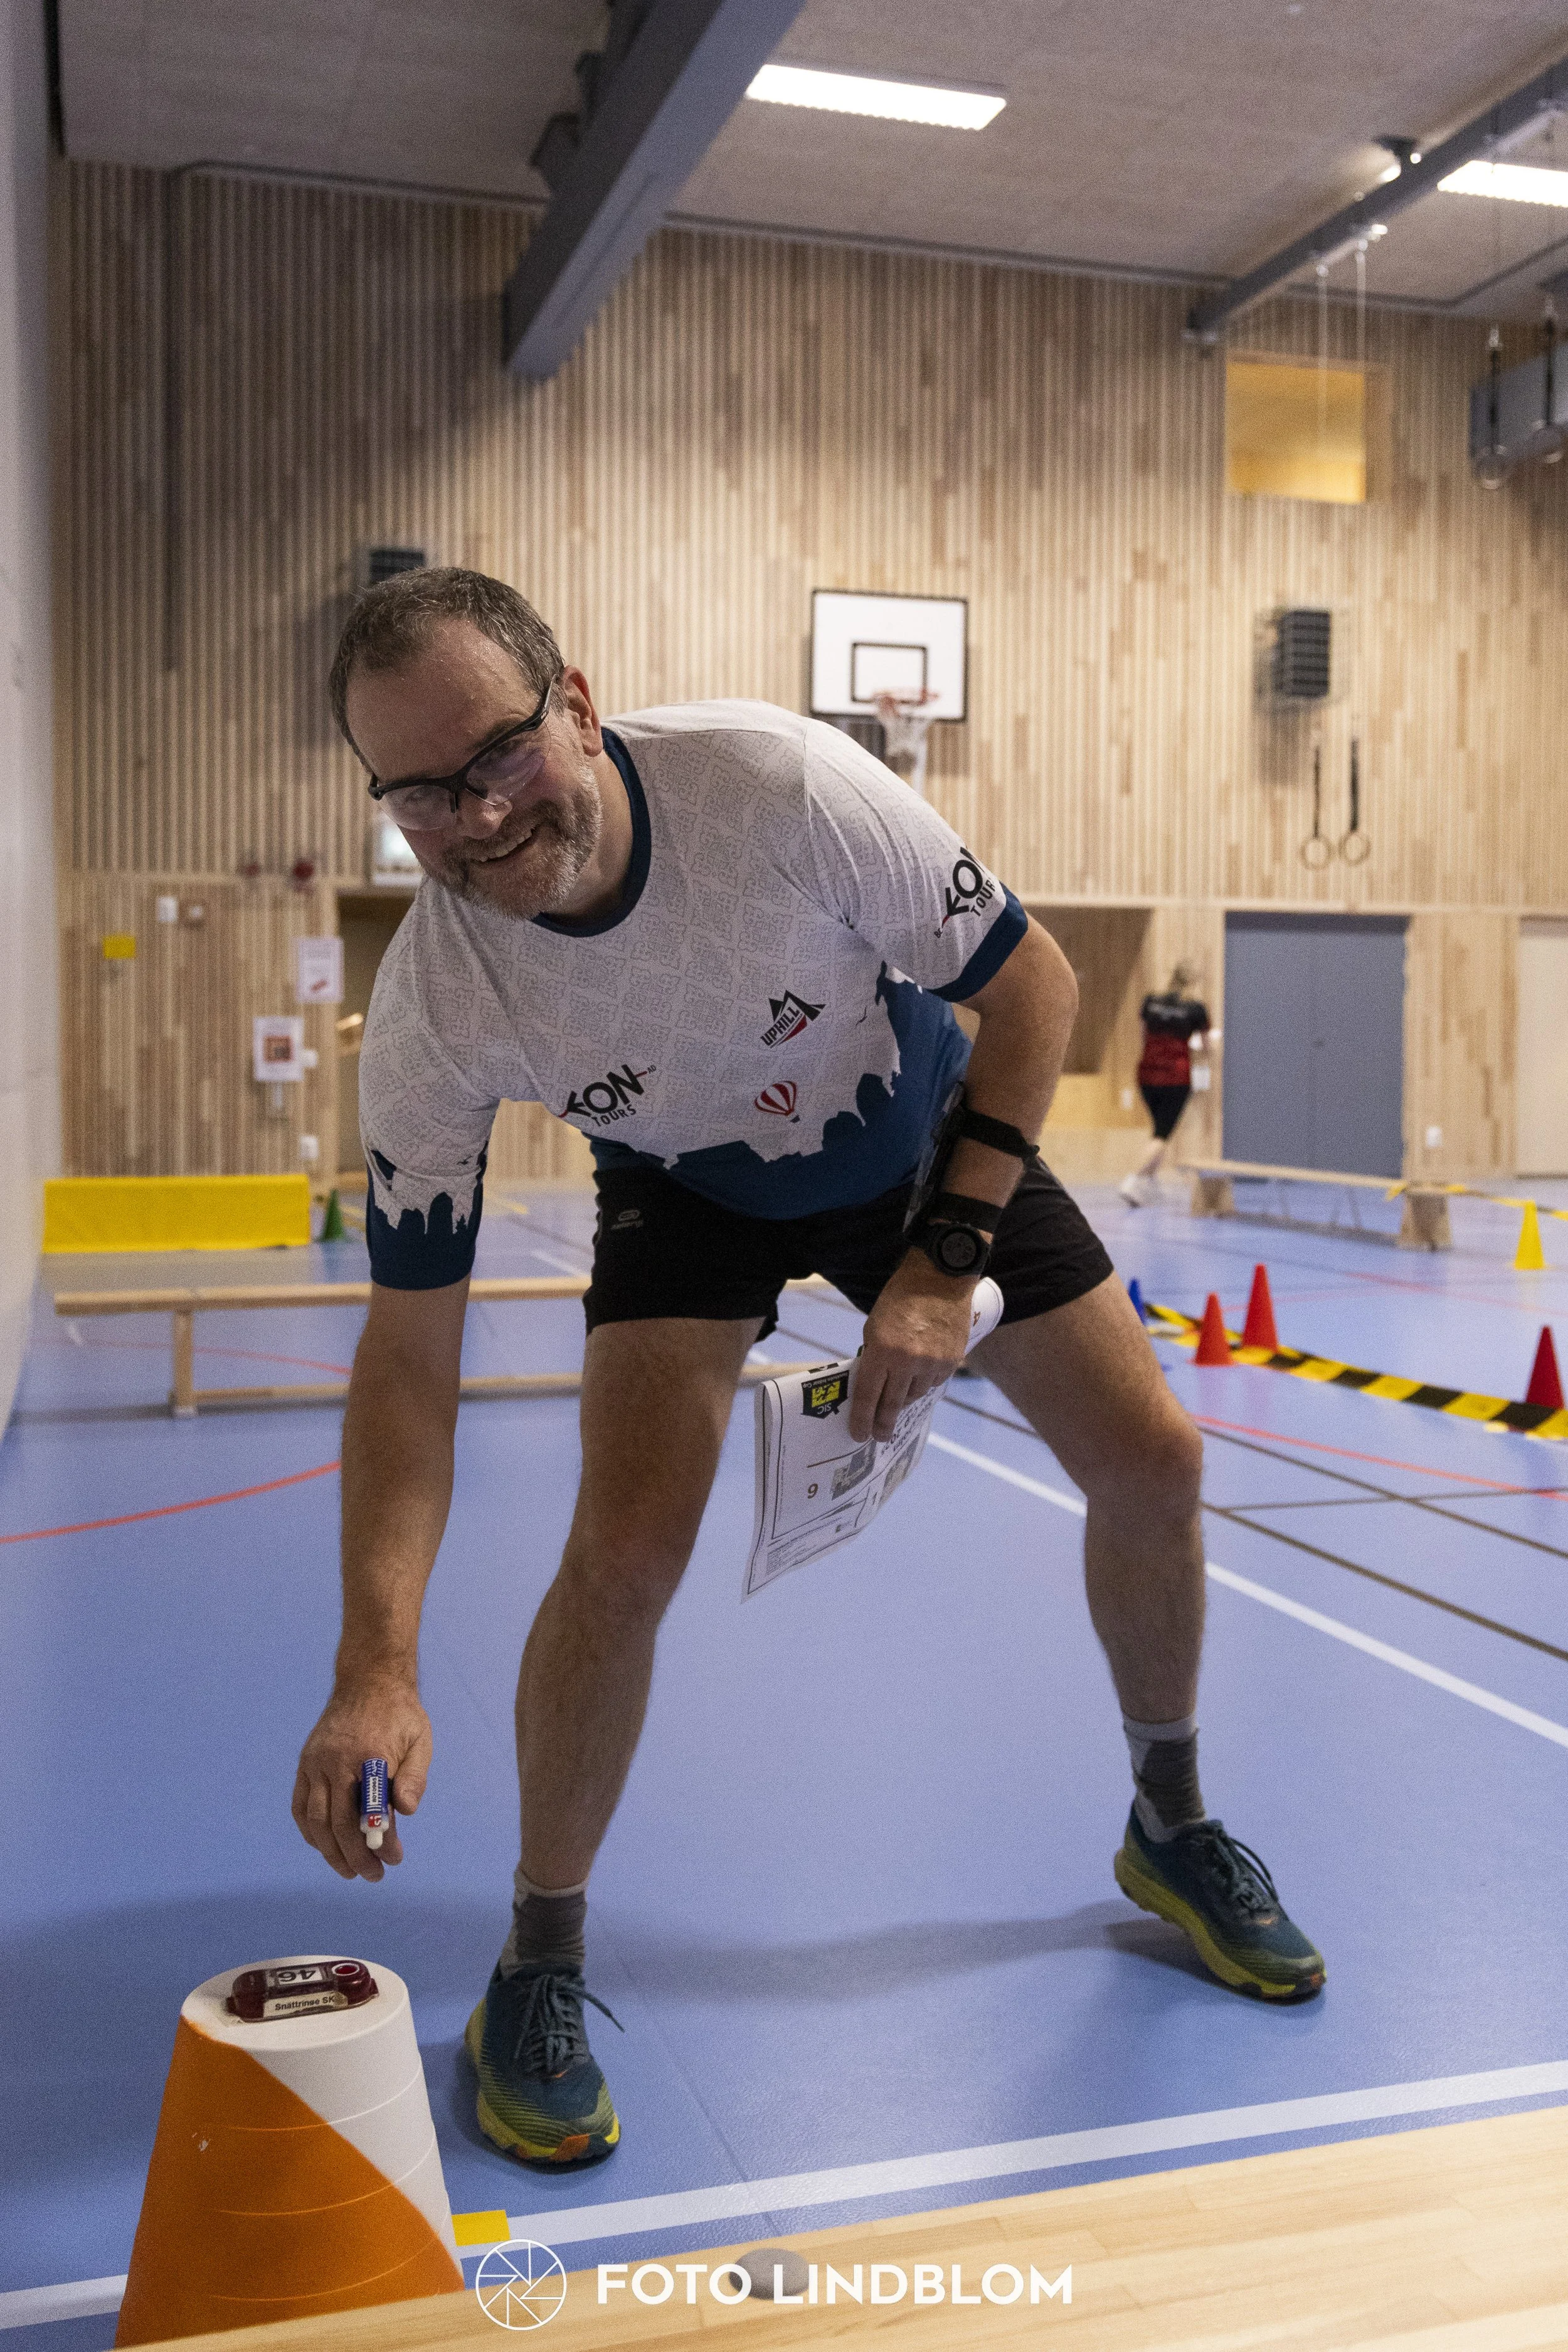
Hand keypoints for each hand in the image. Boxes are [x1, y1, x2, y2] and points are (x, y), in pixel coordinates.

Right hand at [292, 1679, 431, 1882]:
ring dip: (330, 1851)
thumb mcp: (420, 1739)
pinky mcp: (305, 1763)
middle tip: (373, 1876)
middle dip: (355, 1856)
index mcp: (369, 1755)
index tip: (394, 1860)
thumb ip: (414, 1776)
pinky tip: (324, 1847)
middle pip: (338, 1822)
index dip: (381, 1842)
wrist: (368, 1680)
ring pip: (316, 1819)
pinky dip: (309, 1831)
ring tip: (349, 1871)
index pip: (370, 1811)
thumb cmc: (400, 1715)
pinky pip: (300, 1806)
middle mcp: (336, 1760)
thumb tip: (407, 1812)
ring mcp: (316, 1762)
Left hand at [850, 1252, 976, 1441]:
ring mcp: (932, 1364)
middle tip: (879, 1436)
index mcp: (881, 1351)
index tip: (858, 1435)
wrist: (940, 1279)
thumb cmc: (900, 1299)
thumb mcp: (874, 1326)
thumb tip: (874, 1386)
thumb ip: (873, 1357)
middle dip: (883, 1424)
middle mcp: (907, 1362)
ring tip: (899, 1396)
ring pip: (914, 1395)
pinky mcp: (951, 1362)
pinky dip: (924, 1383)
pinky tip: (920, 1374)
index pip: (868, 1395)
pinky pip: (933, 1383)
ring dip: (904, 1398)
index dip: (862, 1419)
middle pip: (892, 1404)